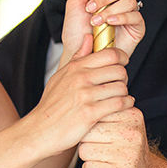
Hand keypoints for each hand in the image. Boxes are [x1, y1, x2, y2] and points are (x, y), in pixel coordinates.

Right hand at [30, 35, 133, 155]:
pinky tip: (123, 105)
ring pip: (121, 87)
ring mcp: (85, 95)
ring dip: (125, 93)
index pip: (110, 53)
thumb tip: (88, 37)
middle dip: (124, 77)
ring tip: (119, 96)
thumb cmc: (51, 105)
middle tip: (120, 84)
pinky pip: (119, 104)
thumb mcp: (60, 76)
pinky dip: (126, 104)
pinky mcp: (90, 113)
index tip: (122, 64)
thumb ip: (77, 57)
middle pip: (119, 70)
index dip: (122, 57)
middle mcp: (80, 78)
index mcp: (75, 67)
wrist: (40, 130)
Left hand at [61, 0, 144, 58]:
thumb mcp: (75, 1)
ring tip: (95, 20)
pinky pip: (135, 16)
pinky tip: (109, 23)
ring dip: (109, 9)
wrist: (79, 54)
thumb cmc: (76, 30)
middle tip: (91, 6)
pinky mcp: (136, 28)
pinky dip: (120, 17)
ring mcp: (130, 13)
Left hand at [76, 107, 166, 167]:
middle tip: (102, 148)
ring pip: (84, 151)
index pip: (93, 115)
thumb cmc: (126, 148)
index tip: (103, 134)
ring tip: (104, 158)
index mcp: (132, 115)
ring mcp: (129, 154)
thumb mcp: (122, 124)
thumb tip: (78, 105)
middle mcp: (132, 133)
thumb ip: (105, 111)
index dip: (91, 127)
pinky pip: (88, 167)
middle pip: (86, 134)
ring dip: (89, 157)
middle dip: (87, 142)